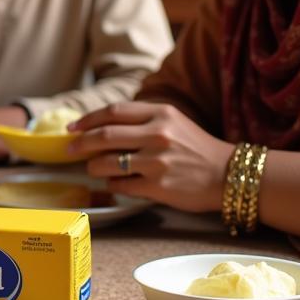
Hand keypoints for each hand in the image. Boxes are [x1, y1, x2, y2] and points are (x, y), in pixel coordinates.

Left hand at [67, 102, 232, 212]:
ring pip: (107, 163)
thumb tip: (99, 126)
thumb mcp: (172, 121)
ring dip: (93, 167)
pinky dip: (112, 184)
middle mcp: (158, 135)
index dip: (86, 120)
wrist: (230, 175)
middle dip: (80, 144)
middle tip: (70, 150)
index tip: (72, 128)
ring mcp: (157, 162)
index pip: (112, 113)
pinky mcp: (158, 187)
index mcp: (160, 113)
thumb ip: (141, 119)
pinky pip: (121, 185)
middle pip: (104, 136)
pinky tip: (115, 183)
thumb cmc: (196, 148)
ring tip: (93, 169)